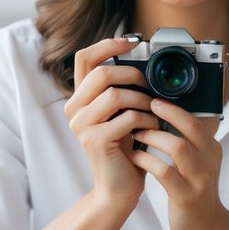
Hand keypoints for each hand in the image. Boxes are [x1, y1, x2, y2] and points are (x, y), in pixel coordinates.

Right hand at [64, 37, 158, 208]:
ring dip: (143, 101)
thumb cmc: (125, 150)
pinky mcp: (95, 140)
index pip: (85, 58)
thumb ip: (122, 90)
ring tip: (154, 113)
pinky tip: (152, 128)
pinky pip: (127, 118)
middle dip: (133, 76)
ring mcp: (81, 125)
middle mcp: (74, 109)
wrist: (119, 187)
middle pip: (102, 74)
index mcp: (80, 98)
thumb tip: (143, 63)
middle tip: (150, 87)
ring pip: (116, 95)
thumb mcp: (121, 114)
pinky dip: (146, 120)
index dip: (108, 45)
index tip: (132, 41)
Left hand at [127, 98, 227, 229]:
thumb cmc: (195, 190)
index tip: (153, 98)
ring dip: (153, 136)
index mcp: (212, 149)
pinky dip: (146, 160)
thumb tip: (164, 113)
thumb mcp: (199, 163)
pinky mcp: (186, 196)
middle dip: (166, 113)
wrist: (206, 227)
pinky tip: (134, 155)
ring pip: (177, 147)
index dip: (174, 107)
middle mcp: (210, 160)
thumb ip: (187, 141)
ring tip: (136, 132)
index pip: (196, 120)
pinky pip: (164, 172)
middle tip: (142, 107)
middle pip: (190, 127)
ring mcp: (199, 179)